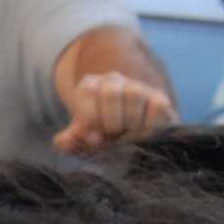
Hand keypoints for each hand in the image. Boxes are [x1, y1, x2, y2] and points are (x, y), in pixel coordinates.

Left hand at [53, 69, 176, 154]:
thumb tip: (63, 141)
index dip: (89, 118)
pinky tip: (144, 137)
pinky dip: (150, 126)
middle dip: (111, 120)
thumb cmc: (99, 138)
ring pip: (134, 94)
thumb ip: (69, 142)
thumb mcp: (82, 141)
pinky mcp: (159, 99)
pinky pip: (158, 106)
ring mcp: (138, 88)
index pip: (87, 90)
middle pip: (110, 90)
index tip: (93, 138)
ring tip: (128, 139)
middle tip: (113, 135)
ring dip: (130, 123)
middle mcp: (114, 81)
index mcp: (90, 86)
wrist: (129, 140)